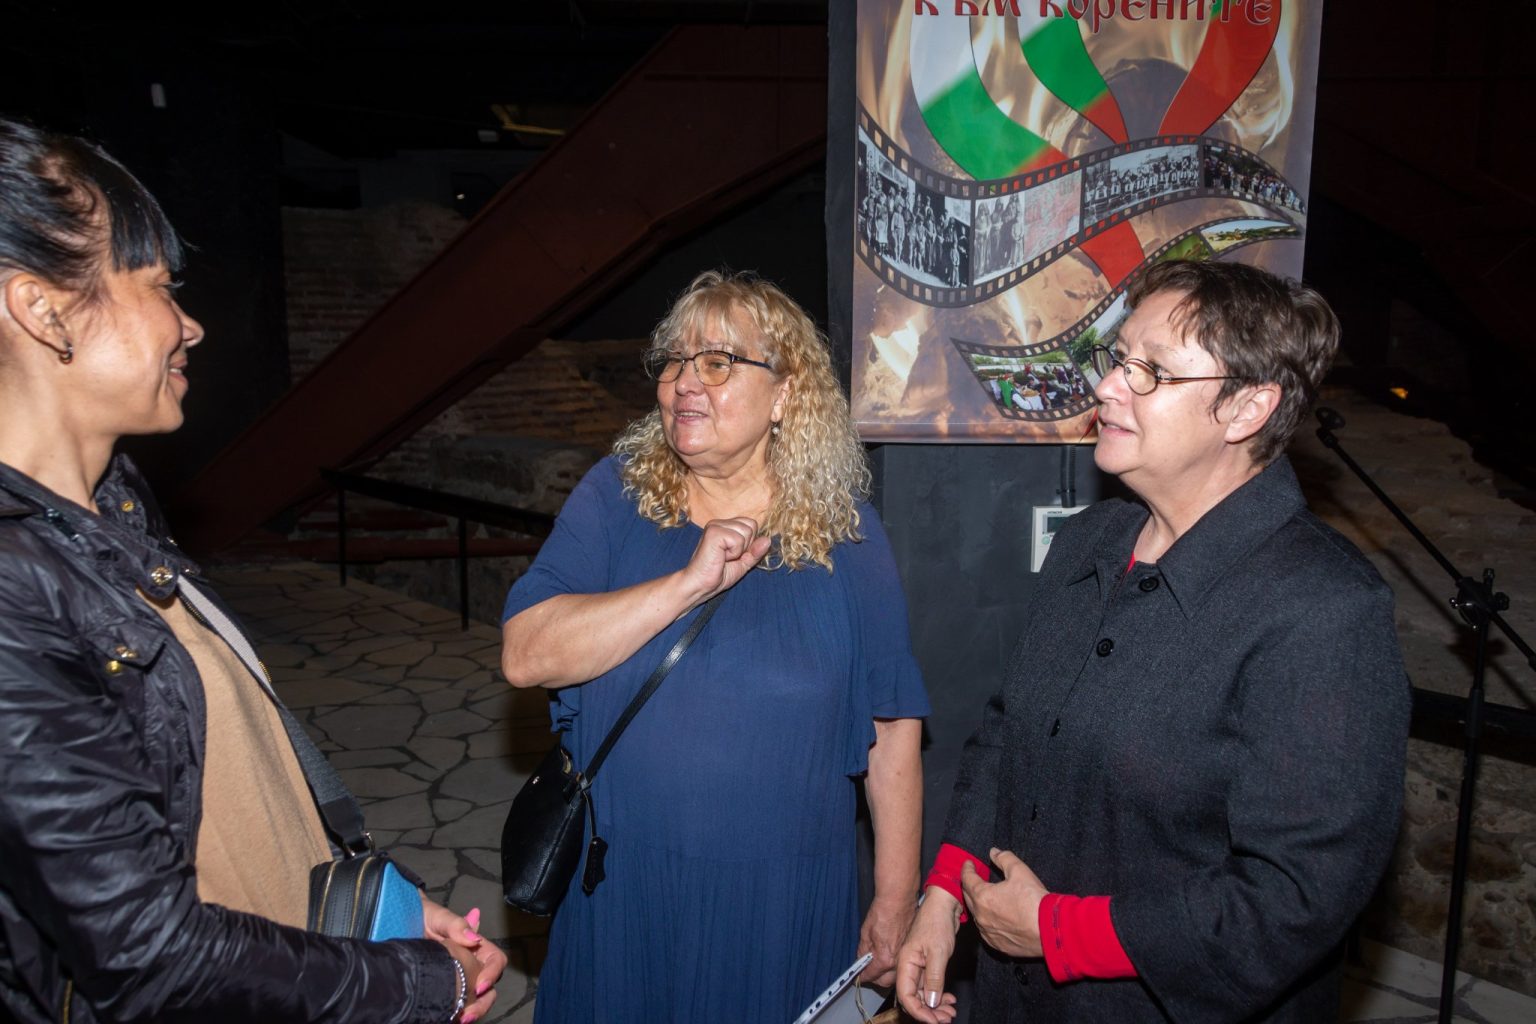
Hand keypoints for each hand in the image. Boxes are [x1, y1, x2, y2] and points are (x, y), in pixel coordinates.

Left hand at [423, 899, 507, 1022]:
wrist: (397, 922)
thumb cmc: (421, 915)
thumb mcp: (438, 917)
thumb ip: (456, 925)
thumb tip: (474, 938)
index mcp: (476, 946)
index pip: (496, 961)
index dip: (492, 973)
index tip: (480, 985)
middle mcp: (471, 964)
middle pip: (489, 987)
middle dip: (482, 1003)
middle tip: (468, 1015)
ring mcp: (458, 978)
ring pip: (474, 1000)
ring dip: (471, 1011)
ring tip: (459, 1019)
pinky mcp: (444, 989)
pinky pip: (455, 1004)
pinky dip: (454, 1013)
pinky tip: (447, 1018)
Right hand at [680, 517, 771, 602]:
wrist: (700, 586)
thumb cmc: (717, 575)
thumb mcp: (743, 563)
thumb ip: (755, 551)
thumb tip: (768, 539)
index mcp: (725, 526)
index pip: (752, 524)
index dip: (749, 544)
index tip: (734, 556)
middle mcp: (719, 522)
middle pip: (752, 525)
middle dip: (746, 546)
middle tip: (728, 558)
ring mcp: (715, 525)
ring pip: (747, 531)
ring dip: (739, 551)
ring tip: (723, 558)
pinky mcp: (713, 532)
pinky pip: (738, 539)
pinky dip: (734, 553)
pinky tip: (721, 558)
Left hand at [857, 893, 915, 986]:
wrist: (898, 898)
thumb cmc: (883, 911)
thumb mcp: (865, 932)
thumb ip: (863, 951)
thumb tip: (861, 960)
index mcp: (884, 958)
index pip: (871, 976)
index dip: (862, 976)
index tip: (858, 975)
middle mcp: (897, 960)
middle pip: (884, 981)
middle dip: (874, 978)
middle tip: (867, 970)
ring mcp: (906, 955)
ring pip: (895, 975)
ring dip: (885, 973)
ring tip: (877, 963)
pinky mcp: (911, 948)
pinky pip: (901, 963)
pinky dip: (893, 963)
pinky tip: (888, 954)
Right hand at [895, 889, 960, 1023]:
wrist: (944, 905)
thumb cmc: (937, 922)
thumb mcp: (938, 952)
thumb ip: (934, 978)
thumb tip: (931, 1002)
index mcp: (905, 963)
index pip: (906, 995)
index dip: (918, 1011)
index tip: (933, 1020)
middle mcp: (909, 967)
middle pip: (914, 998)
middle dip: (929, 1012)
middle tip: (946, 1018)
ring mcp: (919, 967)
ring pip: (923, 994)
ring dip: (935, 1006)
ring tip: (950, 1011)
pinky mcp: (928, 965)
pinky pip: (931, 987)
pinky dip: (939, 995)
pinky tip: (950, 999)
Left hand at [961, 848, 1047, 958]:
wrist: (1050, 930)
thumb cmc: (1034, 900)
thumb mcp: (1020, 871)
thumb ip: (1004, 858)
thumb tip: (994, 852)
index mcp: (983, 897)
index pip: (967, 879)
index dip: (967, 869)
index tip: (968, 864)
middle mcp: (981, 917)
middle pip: (968, 898)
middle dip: (970, 886)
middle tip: (974, 879)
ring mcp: (988, 933)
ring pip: (977, 916)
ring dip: (978, 905)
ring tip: (985, 897)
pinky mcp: (998, 945)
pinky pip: (987, 932)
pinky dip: (988, 922)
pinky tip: (994, 918)